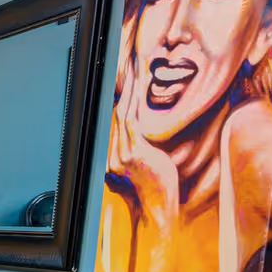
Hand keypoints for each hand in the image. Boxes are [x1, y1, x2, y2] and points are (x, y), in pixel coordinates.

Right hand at [105, 71, 178, 230]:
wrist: (159, 209)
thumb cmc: (159, 190)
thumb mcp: (149, 166)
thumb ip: (144, 150)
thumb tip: (154, 137)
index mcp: (114, 154)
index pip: (117, 119)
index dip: (123, 96)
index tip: (130, 78)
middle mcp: (112, 152)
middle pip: (116, 110)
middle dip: (124, 86)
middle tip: (129, 62)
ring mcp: (120, 152)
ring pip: (122, 111)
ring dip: (129, 87)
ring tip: (137, 66)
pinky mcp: (132, 152)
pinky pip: (131, 120)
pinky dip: (134, 101)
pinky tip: (139, 86)